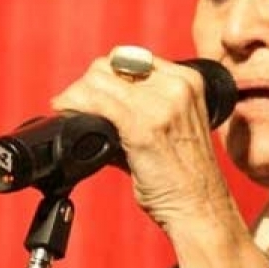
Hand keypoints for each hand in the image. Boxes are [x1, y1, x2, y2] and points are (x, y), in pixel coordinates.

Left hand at [50, 54, 237, 232]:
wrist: (201, 208)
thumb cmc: (184, 178)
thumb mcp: (174, 127)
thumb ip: (142, 108)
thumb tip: (95, 104)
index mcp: (188, 79)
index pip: (129, 58)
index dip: (105, 76)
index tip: (91, 94)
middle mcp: (176, 85)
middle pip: (110, 65)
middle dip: (87, 85)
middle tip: (75, 106)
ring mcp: (160, 103)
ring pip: (97, 80)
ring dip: (76, 95)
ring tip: (69, 111)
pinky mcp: (141, 125)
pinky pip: (95, 101)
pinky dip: (74, 105)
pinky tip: (67, 113)